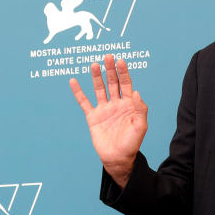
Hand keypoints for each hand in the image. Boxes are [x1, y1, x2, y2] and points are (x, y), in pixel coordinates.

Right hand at [69, 54, 147, 187]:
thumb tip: (137, 92)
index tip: (120, 61)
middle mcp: (116, 104)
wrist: (118, 158)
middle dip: (110, 70)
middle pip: (112, 83)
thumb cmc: (132, 143)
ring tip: (94, 64)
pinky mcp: (92, 117)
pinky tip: (73, 81)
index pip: (126, 84)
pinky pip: (84, 102)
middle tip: (107, 56)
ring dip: (96, 77)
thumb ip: (140, 109)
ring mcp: (103, 109)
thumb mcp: (140, 126)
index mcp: (128, 104)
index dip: (123, 72)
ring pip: (99, 89)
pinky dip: (78, 92)